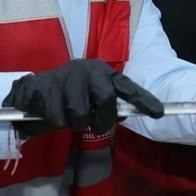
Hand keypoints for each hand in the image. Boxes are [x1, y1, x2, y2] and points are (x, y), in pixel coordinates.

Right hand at [4, 59, 163, 134]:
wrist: (36, 88)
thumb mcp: (93, 95)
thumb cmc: (71, 94)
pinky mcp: (48, 88)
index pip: (127, 86)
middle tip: (94, 125)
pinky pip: (58, 119)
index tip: (159, 113)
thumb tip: (125, 114)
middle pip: (105, 100)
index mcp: (103, 72)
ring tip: (68, 115)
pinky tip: (53, 113)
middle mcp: (87, 70)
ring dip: (74, 123)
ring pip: (80, 114)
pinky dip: (56, 123)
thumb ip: (110, 105)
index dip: (144, 100)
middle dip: (101, 120)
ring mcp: (67, 77)